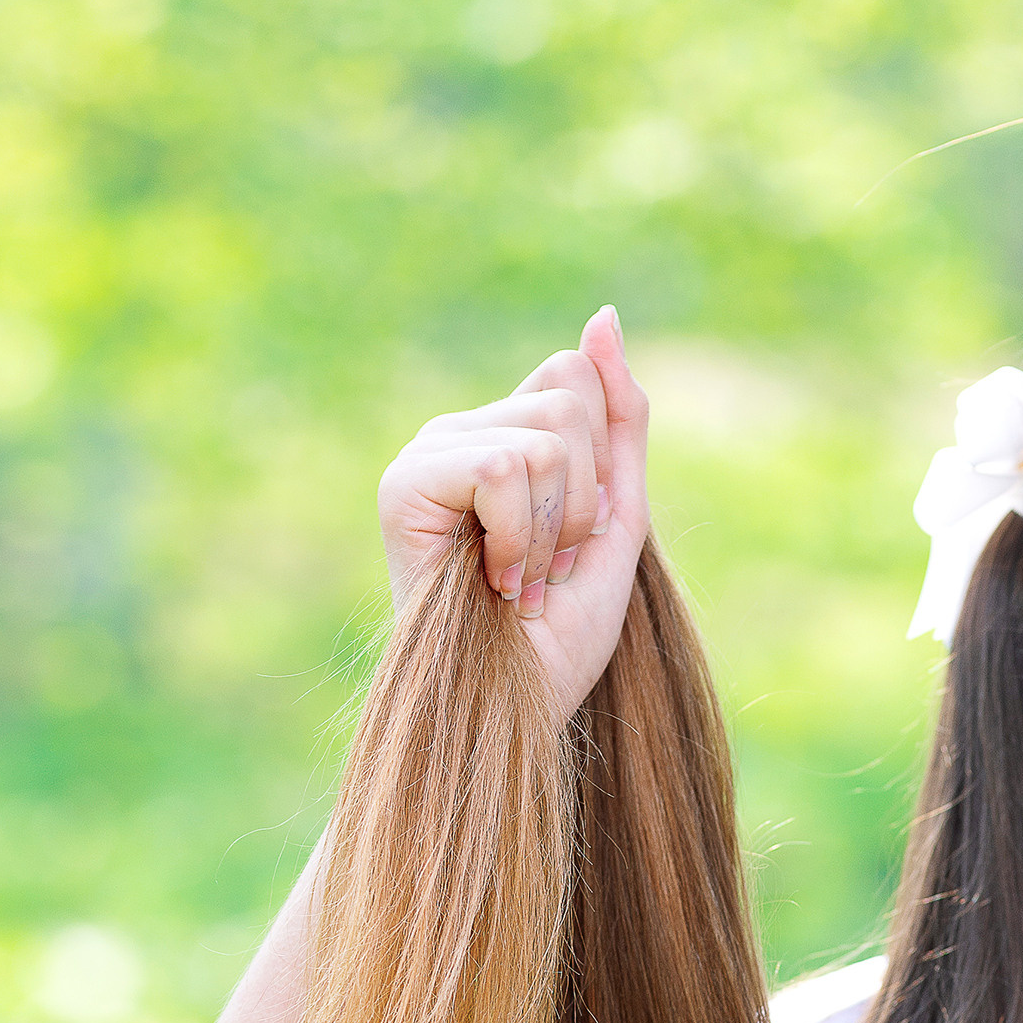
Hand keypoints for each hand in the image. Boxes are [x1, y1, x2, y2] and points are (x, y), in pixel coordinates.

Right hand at [376, 307, 650, 720]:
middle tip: (546, 564)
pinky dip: (521, 535)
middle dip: (584, 496)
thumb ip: (618, 419)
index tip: (576, 537)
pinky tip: (494, 578)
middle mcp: (461, 433)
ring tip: (520, 577)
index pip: (577, 376)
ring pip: (545, 435)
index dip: (601, 464)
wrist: (519, 706)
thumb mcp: (616, 516)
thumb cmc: (560, 633)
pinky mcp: (404, 483)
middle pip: (569, 394)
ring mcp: (429, 453)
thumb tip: (602, 316)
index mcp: (507, 436)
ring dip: (555, 527)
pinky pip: (503, 464)